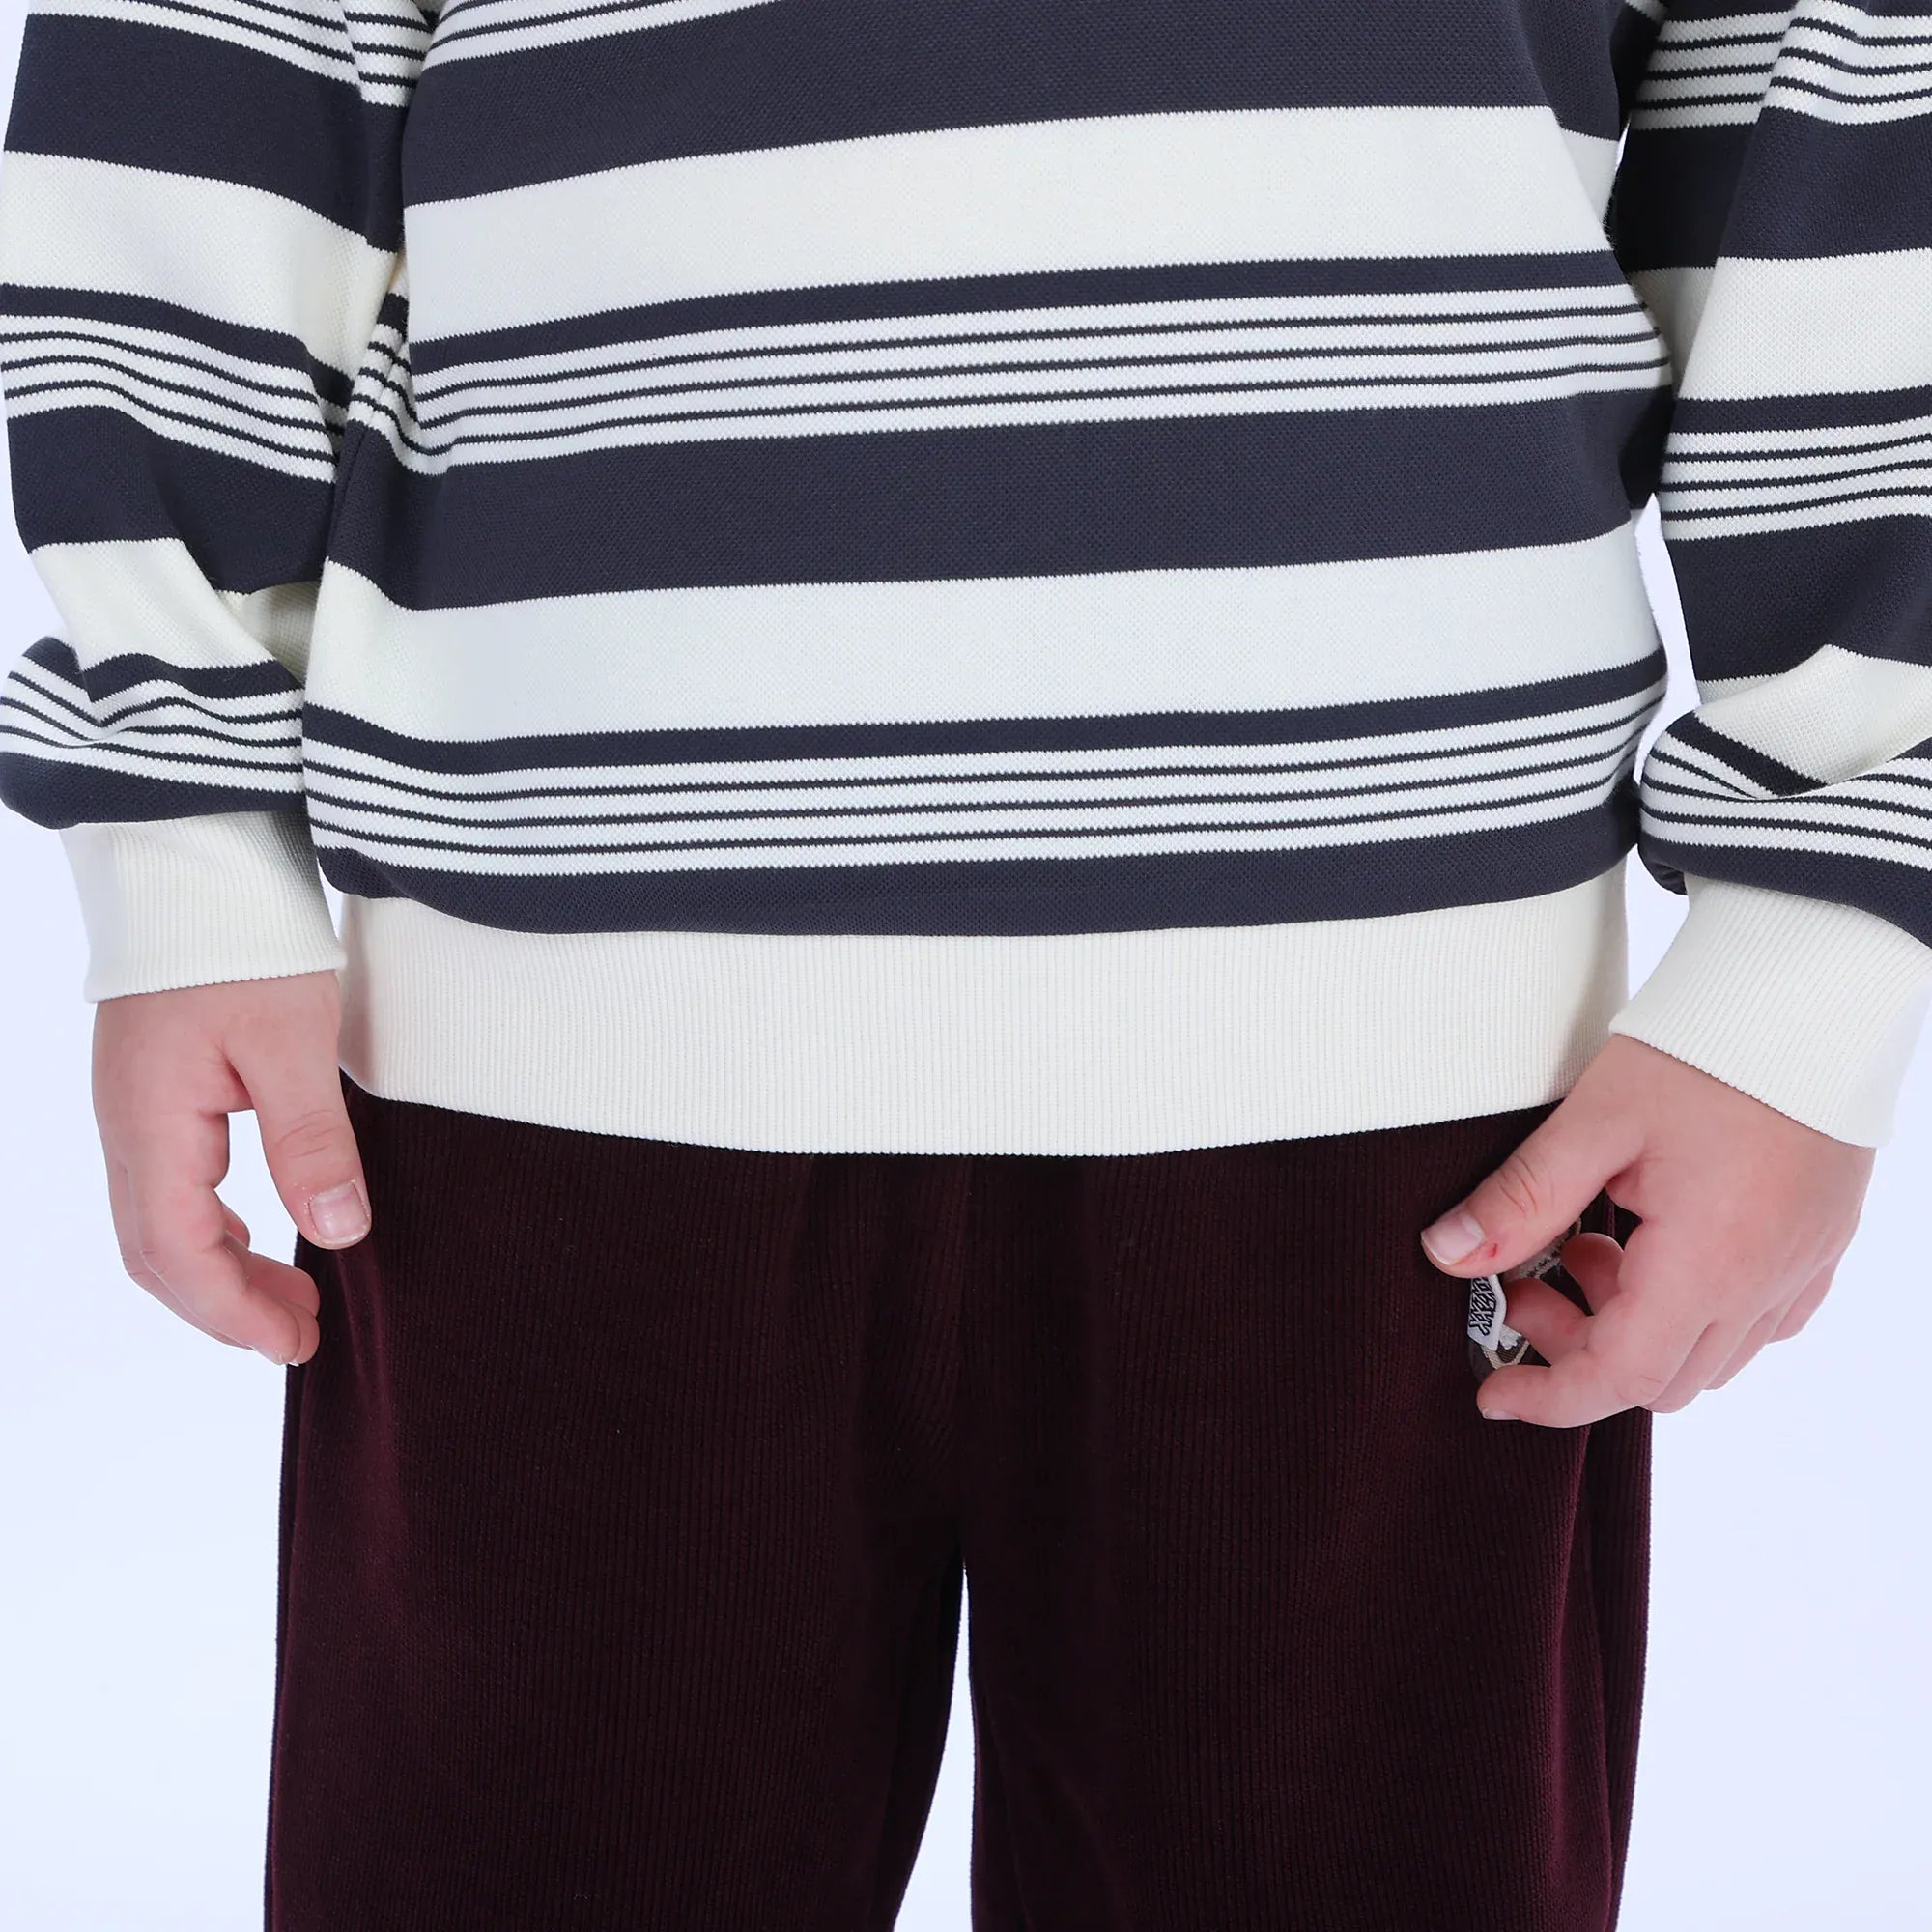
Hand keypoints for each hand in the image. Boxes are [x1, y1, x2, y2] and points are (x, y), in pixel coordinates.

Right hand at [92, 970, 368, 1366]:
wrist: (197, 864)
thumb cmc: (244, 941)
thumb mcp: (292, 1040)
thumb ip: (311, 1139)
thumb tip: (337, 1235)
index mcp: (151, 1124)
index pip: (176, 1252)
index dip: (232, 1311)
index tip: (293, 1344)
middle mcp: (127, 1126)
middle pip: (158, 1251)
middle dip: (225, 1305)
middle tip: (302, 1337)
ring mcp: (134, 1108)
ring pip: (161, 1221)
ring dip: (222, 1269)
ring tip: (295, 1298)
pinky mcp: (155, 1089)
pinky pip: (171, 1184)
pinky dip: (214, 1226)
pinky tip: (262, 1231)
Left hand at [1419, 1035, 1873, 1425]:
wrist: (1813, 995)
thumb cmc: (1709, 1049)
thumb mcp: (1595, 1121)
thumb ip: (1520, 1199)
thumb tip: (1447, 1257)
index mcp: (1708, 1265)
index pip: (1620, 1378)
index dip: (1548, 1396)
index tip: (1493, 1393)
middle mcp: (1765, 1284)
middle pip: (1661, 1376)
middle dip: (1578, 1348)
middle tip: (1524, 1286)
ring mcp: (1800, 1267)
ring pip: (1708, 1352)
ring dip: (1632, 1324)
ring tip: (1581, 1242)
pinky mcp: (1818, 1242)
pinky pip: (1753, 1317)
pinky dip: (1688, 1306)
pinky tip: (1648, 1242)